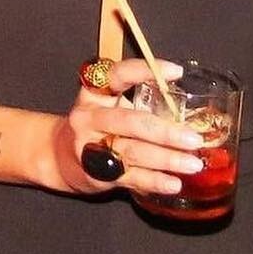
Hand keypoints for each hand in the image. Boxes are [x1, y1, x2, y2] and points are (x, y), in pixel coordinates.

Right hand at [48, 58, 203, 197]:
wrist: (59, 157)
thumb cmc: (98, 128)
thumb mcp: (111, 107)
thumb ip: (141, 105)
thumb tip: (193, 113)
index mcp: (94, 92)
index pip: (118, 74)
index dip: (145, 70)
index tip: (176, 72)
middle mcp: (89, 116)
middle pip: (128, 121)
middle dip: (164, 131)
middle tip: (193, 139)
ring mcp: (89, 145)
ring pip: (131, 151)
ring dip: (166, 159)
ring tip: (193, 164)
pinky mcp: (94, 172)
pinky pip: (129, 177)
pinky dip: (153, 181)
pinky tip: (173, 183)